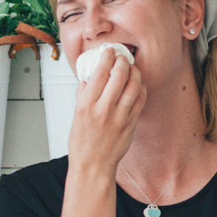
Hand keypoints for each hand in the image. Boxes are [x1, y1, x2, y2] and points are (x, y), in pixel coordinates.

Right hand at [68, 49, 146, 174]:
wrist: (93, 165)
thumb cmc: (82, 143)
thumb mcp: (75, 115)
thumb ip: (83, 94)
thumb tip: (89, 77)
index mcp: (86, 105)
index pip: (100, 71)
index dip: (106, 56)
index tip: (108, 51)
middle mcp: (104, 109)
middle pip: (120, 74)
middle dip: (122, 60)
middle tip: (122, 57)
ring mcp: (120, 117)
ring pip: (134, 85)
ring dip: (134, 72)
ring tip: (131, 69)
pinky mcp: (131, 124)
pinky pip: (141, 99)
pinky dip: (141, 88)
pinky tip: (137, 85)